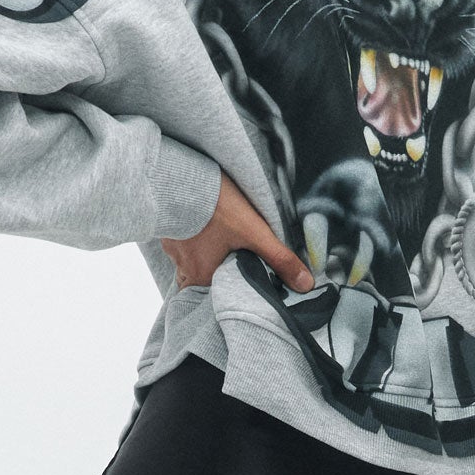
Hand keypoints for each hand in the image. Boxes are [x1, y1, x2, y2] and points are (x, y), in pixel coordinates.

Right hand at [160, 169, 314, 294]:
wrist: (180, 176)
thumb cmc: (216, 206)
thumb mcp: (255, 232)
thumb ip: (280, 259)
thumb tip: (306, 284)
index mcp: (202, 275)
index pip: (216, 298)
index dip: (230, 293)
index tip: (243, 287)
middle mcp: (183, 267)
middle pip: (204, 281)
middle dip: (220, 275)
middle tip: (236, 265)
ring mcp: (172, 247)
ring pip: (192, 261)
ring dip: (207, 256)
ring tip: (223, 244)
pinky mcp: (168, 228)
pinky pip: (182, 242)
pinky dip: (195, 238)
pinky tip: (207, 226)